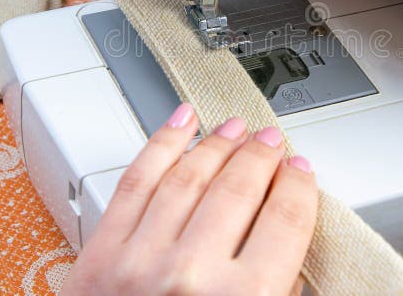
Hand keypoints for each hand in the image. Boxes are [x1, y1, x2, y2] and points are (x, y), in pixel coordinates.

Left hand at [60, 103, 317, 295]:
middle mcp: (194, 276)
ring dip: (218, 144)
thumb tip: (288, 250)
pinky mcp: (100, 253)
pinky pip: (136, 181)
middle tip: (273, 141)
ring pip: (190, 175)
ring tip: (235, 129)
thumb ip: (278, 295)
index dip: (299, 188)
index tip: (302, 172)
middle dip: (262, 157)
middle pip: (240, 188)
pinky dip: (161, 145)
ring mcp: (141, 259)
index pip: (286, 221)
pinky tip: (180, 124)